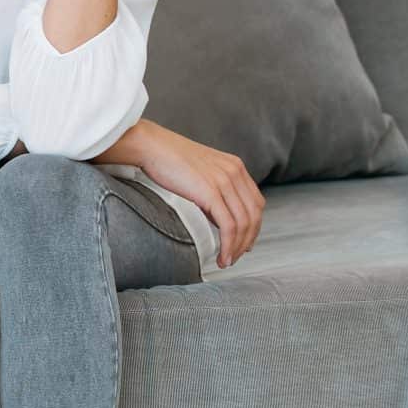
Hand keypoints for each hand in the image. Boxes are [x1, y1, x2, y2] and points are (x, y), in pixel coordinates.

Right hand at [127, 121, 263, 267]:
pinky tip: (222, 257)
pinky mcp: (211, 192)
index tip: (245, 242)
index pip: (256, 202)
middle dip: (248, 240)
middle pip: (254, 215)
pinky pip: (229, 226)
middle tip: (236, 256)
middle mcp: (234, 172)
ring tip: (227, 261)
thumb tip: (217, 217)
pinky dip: (229, 246)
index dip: (254, 226)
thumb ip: (214, 190)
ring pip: (244, 224)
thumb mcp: (200, 171)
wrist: (151, 146)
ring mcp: (225, 182)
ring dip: (238, 248)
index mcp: (234, 166)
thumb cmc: (167, 159)